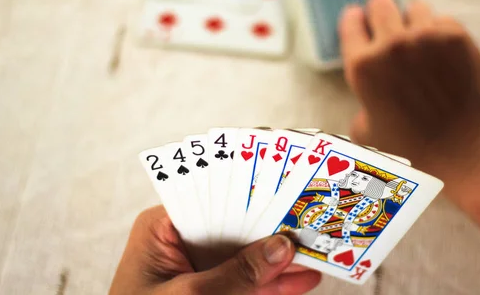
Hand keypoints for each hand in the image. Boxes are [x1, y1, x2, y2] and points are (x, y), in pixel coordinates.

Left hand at [109, 206, 321, 294]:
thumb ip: (236, 274)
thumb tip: (280, 248)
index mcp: (163, 229)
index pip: (212, 201)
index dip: (250, 197)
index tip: (286, 194)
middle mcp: (181, 243)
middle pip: (235, 228)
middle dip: (271, 228)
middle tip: (310, 222)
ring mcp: (198, 270)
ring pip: (246, 258)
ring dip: (280, 259)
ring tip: (317, 253)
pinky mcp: (211, 293)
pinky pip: (245, 284)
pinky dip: (272, 285)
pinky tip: (301, 281)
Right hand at [339, 0, 479, 183]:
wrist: (468, 153)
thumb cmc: (413, 151)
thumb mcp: (366, 133)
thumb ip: (361, 103)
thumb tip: (369, 93)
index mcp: (363, 67)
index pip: (350, 23)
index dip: (355, 23)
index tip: (360, 23)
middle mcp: (391, 45)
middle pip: (380, 3)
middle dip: (382, 16)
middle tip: (389, 30)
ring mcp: (426, 37)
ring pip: (415, 8)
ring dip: (413, 23)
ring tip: (420, 46)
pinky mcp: (457, 37)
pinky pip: (442, 21)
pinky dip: (440, 34)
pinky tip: (443, 58)